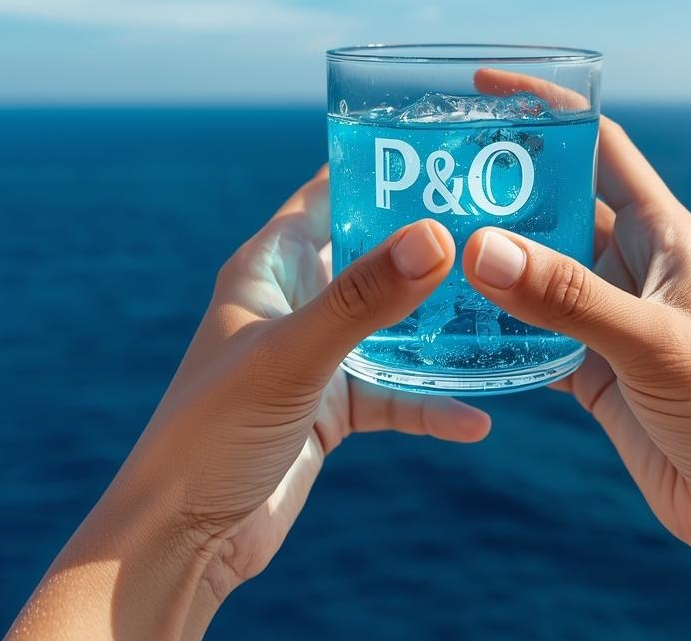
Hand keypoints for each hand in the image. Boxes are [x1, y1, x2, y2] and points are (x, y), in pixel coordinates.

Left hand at [9, 168, 488, 639]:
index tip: (455, 151)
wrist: (181, 539)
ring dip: (443, 330)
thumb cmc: (209, 435)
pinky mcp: (331, 411)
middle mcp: (295, 302)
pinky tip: (477, 421)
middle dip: (433, 247)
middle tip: (507, 228)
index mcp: (268, 267)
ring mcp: (316, 357)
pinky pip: (395, 397)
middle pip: (376, 256)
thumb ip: (362, 299)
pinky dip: (431, 407)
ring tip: (509, 319)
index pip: (331, 192)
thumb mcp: (291, 359)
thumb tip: (435, 238)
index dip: (384, 168)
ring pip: (395, 328)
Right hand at [458, 115, 690, 639]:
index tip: (478, 88)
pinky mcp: (593, 375)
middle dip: (493, 189)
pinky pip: (529, 339)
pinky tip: (443, 330)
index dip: (544, 110)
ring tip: (415, 249)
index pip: (600, 145)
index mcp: (663, 234)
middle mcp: (633, 267)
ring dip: (485, 265)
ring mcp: (610, 322)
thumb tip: (481, 245)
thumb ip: (568, 298)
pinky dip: (491, 333)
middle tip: (418, 178)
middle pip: (552, 207)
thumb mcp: (653, 344)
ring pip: (533, 275)